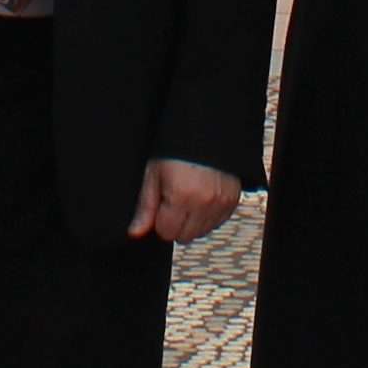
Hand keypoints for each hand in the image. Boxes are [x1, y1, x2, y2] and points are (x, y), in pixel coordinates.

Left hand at [125, 159, 240, 246]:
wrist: (206, 130)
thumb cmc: (176, 148)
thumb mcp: (154, 173)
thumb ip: (145, 206)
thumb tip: (135, 233)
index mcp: (182, 196)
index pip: (166, 232)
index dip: (160, 219)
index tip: (161, 202)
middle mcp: (204, 203)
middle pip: (184, 237)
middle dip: (176, 223)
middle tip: (173, 198)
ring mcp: (221, 203)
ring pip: (201, 233)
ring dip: (192, 221)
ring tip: (188, 195)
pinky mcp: (232, 201)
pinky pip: (216, 223)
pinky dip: (207, 216)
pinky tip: (201, 196)